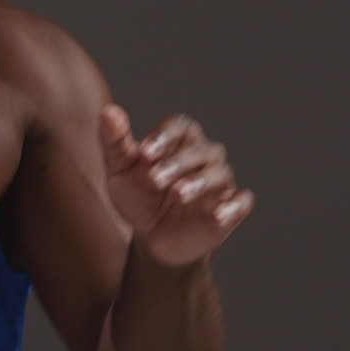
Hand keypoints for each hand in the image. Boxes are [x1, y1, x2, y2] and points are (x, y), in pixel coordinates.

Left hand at [99, 105, 254, 267]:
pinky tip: (219, 216)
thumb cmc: (137, 195)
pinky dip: (234, 206)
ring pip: (220, 174)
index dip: (164, 136)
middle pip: (200, 150)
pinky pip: (241, 202)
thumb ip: (113, 141)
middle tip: (155, 180)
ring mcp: (219, 183)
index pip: (180, 127)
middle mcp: (203, 156)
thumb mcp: (119, 170)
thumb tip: (108, 112)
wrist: (150, 238)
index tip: (144, 153)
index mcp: (179, 140)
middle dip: (177, 164)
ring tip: (179, 195)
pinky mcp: (230, 209)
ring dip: (201, 182)